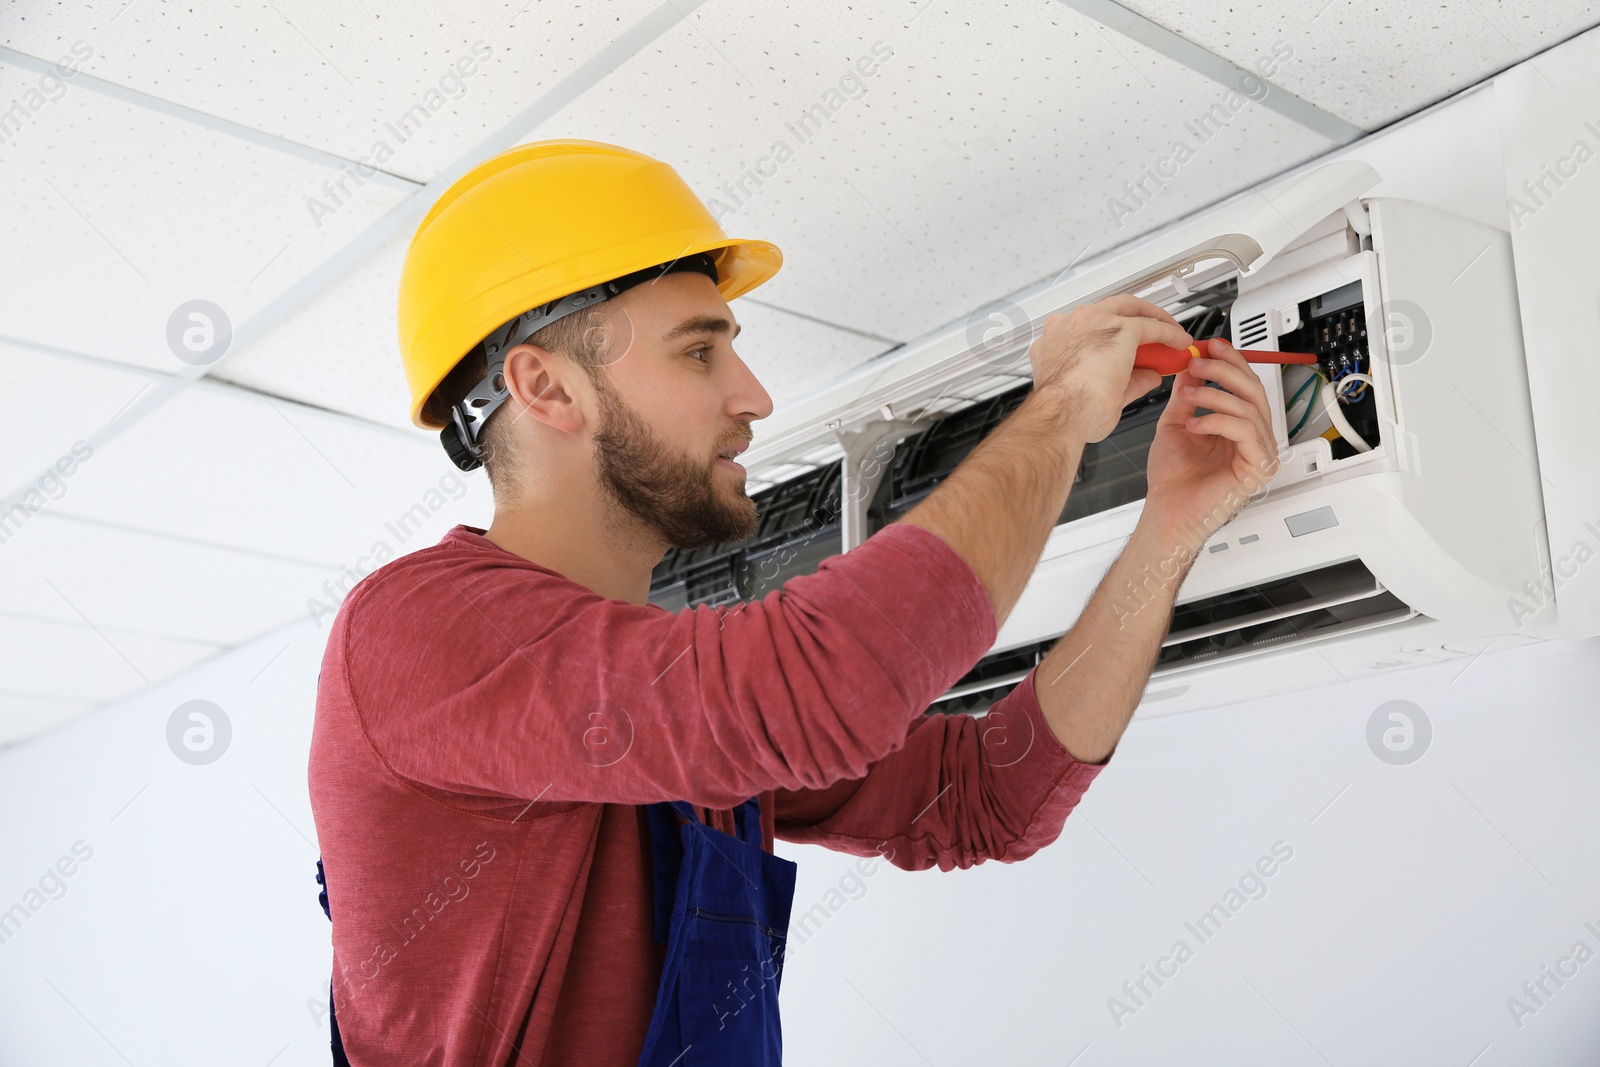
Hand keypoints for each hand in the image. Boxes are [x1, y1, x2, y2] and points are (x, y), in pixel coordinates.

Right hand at [1027, 295, 1191, 442]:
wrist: (1062, 413)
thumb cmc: (1065, 409)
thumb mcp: (1091, 394)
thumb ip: (1125, 381)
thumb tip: (1147, 377)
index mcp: (1056, 341)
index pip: (1087, 328)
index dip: (1107, 333)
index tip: (1121, 344)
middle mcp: (1070, 325)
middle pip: (1109, 309)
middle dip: (1133, 317)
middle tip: (1150, 331)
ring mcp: (1092, 322)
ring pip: (1129, 309)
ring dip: (1150, 320)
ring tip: (1168, 333)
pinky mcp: (1119, 329)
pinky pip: (1150, 325)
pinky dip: (1168, 333)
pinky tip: (1179, 341)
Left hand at [1142, 337, 1280, 547]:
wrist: (1166, 511)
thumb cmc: (1173, 477)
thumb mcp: (1176, 423)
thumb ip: (1187, 395)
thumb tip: (1191, 365)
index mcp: (1240, 426)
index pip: (1246, 384)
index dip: (1232, 361)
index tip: (1211, 345)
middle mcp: (1254, 437)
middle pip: (1254, 390)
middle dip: (1225, 370)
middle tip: (1199, 363)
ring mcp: (1260, 452)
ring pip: (1249, 407)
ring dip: (1214, 395)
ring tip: (1188, 397)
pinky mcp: (1259, 468)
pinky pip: (1246, 432)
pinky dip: (1218, 422)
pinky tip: (1196, 425)